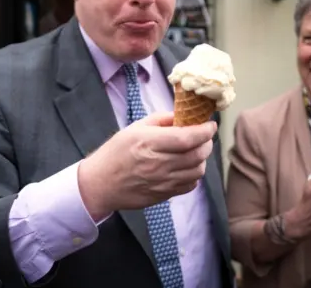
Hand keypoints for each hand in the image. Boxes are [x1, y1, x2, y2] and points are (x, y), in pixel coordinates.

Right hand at [78, 112, 216, 219]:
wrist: (100, 184)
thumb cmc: (115, 153)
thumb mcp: (134, 128)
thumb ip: (160, 120)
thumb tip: (182, 116)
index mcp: (149, 143)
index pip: (187, 137)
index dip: (204, 131)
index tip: (210, 124)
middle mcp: (158, 163)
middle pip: (197, 155)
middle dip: (207, 143)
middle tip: (205, 137)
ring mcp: (162, 182)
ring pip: (197, 171)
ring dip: (202, 159)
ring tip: (196, 151)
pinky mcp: (163, 195)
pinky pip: (190, 185)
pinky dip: (194, 175)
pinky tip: (187, 167)